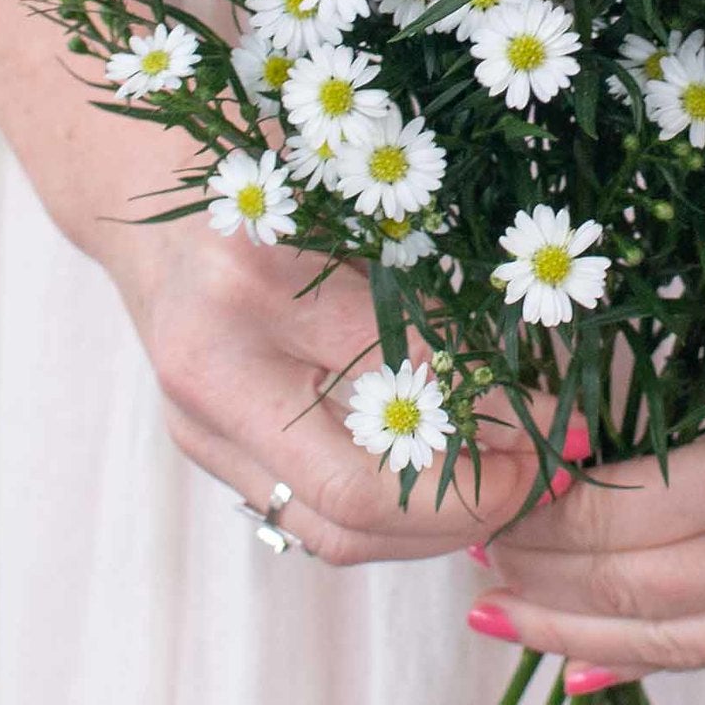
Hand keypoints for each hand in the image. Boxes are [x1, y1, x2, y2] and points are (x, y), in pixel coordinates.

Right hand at [50, 137, 571, 566]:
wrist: (146, 186)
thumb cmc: (265, 172)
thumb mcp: (353, 214)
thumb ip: (430, 305)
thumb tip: (533, 403)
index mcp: (245, 297)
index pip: (382, 422)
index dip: (482, 450)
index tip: (557, 436)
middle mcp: (210, 381)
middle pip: (352, 509)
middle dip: (469, 510)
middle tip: (549, 477)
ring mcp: (199, 430)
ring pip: (331, 532)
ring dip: (436, 528)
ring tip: (516, 487)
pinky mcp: (210, 450)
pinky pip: (310, 513)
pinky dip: (391, 513)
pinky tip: (451, 485)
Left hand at [465, 309, 704, 686]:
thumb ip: (688, 426)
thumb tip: (574, 474)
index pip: (620, 520)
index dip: (539, 520)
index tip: (486, 500)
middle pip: (633, 595)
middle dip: (538, 587)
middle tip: (474, 564)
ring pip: (675, 647)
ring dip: (578, 637)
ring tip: (509, 618)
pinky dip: (655, 659)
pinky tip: (593, 664)